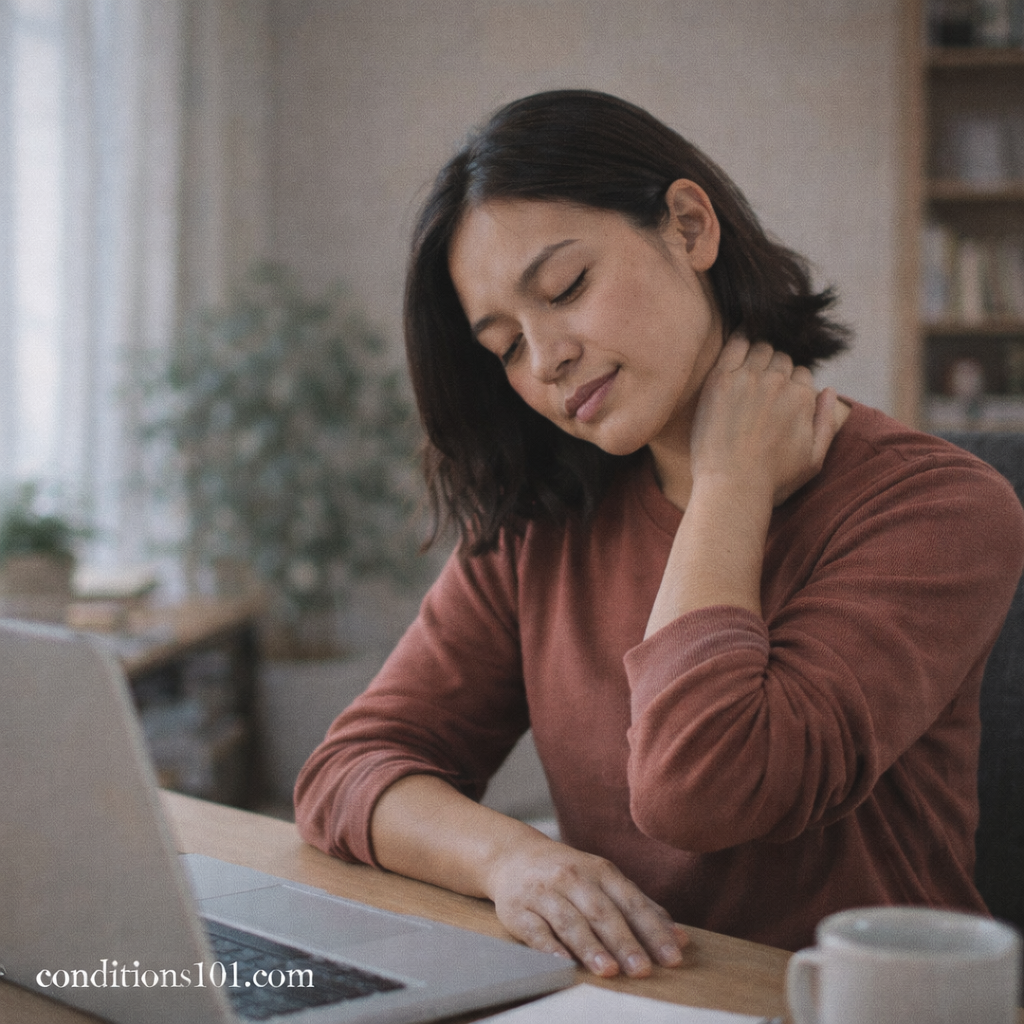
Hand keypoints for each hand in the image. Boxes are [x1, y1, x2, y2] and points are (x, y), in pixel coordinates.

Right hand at [484, 833, 687, 977]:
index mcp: (600, 871)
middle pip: (602, 913)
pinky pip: (536, 931)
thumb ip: (640, 908)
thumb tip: (680, 938)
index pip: (631, 903)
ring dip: (590, 947)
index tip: (673, 957)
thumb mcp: (605, 880)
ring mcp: (544, 893)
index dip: (652, 931)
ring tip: (608, 970)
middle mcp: (573, 878)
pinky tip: (565, 963)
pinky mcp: (518, 910)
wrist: (514, 856)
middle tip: (643, 970)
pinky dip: (550, 948)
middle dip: (624, 942)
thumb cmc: (570, 874)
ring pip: (570, 921)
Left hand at [691, 335, 840, 506]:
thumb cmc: (773, 480)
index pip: (801, 373)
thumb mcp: (814, 459)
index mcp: (802, 398)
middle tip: (760, 385)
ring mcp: (749, 378)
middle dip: (775, 367)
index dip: (791, 383)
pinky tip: (738, 340)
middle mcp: (779, 383)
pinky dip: (740, 338)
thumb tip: (830, 390)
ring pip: (761, 347)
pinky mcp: (720, 379)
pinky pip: (735, 344)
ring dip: (758, 353)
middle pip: (781, 358)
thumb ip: (826, 422)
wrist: (731, 487)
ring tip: (748, 369)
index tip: (777, 395)